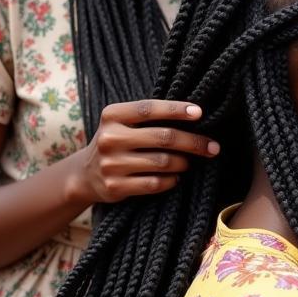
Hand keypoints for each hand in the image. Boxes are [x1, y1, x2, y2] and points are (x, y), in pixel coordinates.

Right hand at [69, 100, 218, 204]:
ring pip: (164, 162)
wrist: (84, 175)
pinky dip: (172, 180)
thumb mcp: (124, 123)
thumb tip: (196, 115)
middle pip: (164, 137)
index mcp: (112, 116)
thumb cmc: (118, 142)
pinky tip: (175, 177)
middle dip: (194, 142)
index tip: (200, 113)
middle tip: (213, 147)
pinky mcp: (115, 187)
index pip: (149, 109)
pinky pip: (156, 183)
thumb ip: (150, 117)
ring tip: (189, 162)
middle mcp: (109, 138)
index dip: (176, 110)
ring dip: (184, 163)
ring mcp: (111, 164)